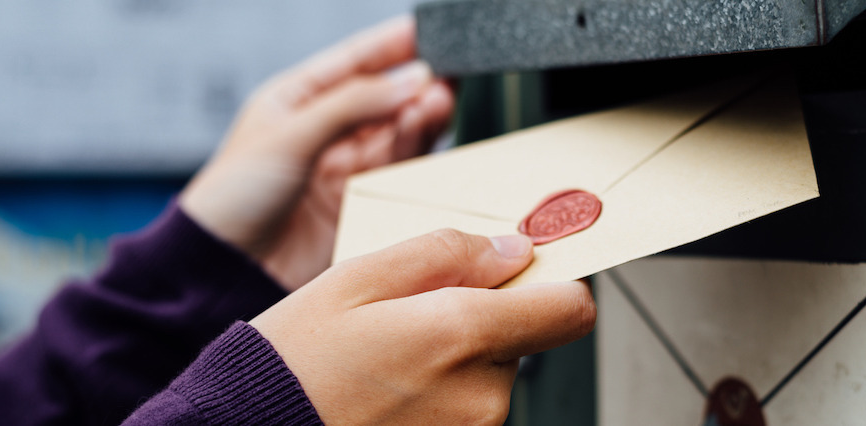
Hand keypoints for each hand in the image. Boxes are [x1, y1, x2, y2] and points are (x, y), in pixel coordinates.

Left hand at [180, 17, 453, 290]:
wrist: (225, 268)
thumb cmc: (232, 197)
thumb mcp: (290, 135)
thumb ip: (352, 105)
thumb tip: (410, 80)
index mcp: (294, 101)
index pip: (351, 62)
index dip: (388, 45)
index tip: (426, 31)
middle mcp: (322, 131)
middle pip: (380, 98)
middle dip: (413, 85)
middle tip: (443, 77)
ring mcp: (341, 168)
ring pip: (393, 133)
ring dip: (418, 116)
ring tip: (439, 103)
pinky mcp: (357, 203)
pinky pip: (395, 170)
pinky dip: (414, 150)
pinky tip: (425, 133)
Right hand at [250, 230, 596, 424]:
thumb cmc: (293, 363)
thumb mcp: (358, 279)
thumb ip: (446, 254)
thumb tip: (511, 250)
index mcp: (461, 335)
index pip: (572, 309)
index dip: (555, 283)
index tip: (526, 273)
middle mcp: (480, 396)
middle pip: (523, 338)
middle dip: (482, 320)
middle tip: (412, 319)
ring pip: (492, 375)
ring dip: (455, 360)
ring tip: (389, 361)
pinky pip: (467, 411)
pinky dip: (439, 396)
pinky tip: (388, 392)